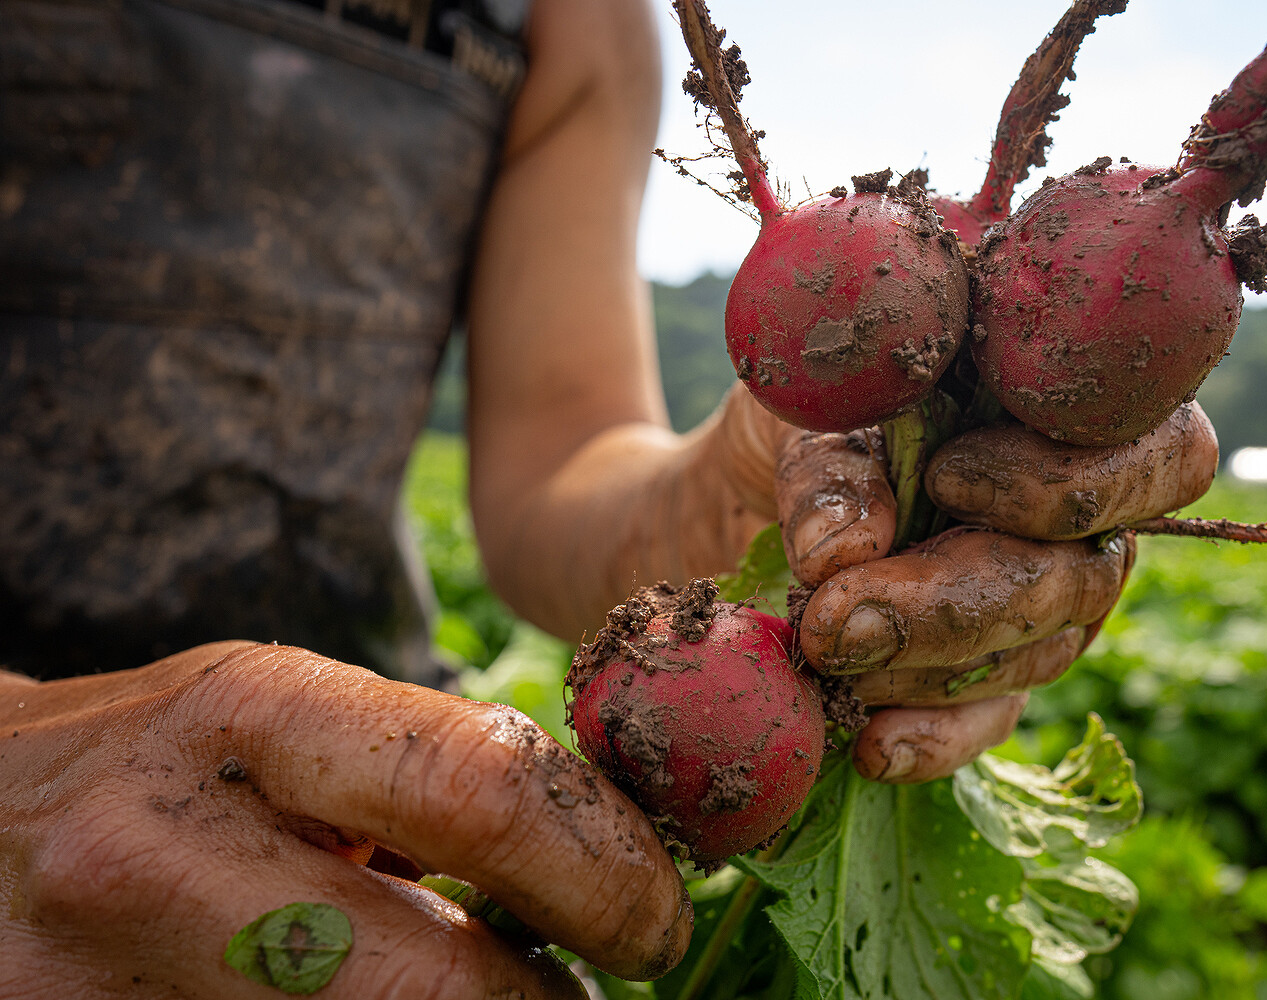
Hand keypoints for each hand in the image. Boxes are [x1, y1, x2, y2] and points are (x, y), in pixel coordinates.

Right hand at [0, 642, 689, 998]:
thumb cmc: (161, 760)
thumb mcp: (282, 718)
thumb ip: (423, 768)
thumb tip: (600, 848)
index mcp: (245, 713)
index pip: (479, 792)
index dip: (601, 871)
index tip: (655, 916)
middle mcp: (158, 852)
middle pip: (435, 982)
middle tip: (609, 983)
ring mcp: (99, 986)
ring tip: (502, 994)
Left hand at [775, 402, 1218, 782]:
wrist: (765, 479)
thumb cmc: (816, 413)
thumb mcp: (816, 412)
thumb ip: (835, 473)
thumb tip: (840, 553)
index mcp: (1077, 414)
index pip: (1163, 455)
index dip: (1067, 484)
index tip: (944, 480)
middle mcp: (1086, 515)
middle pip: (1083, 579)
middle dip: (956, 607)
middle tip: (836, 615)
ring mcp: (1049, 602)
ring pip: (1039, 655)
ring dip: (925, 669)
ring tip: (823, 653)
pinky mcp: (996, 672)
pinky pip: (992, 719)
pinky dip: (934, 740)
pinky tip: (873, 747)